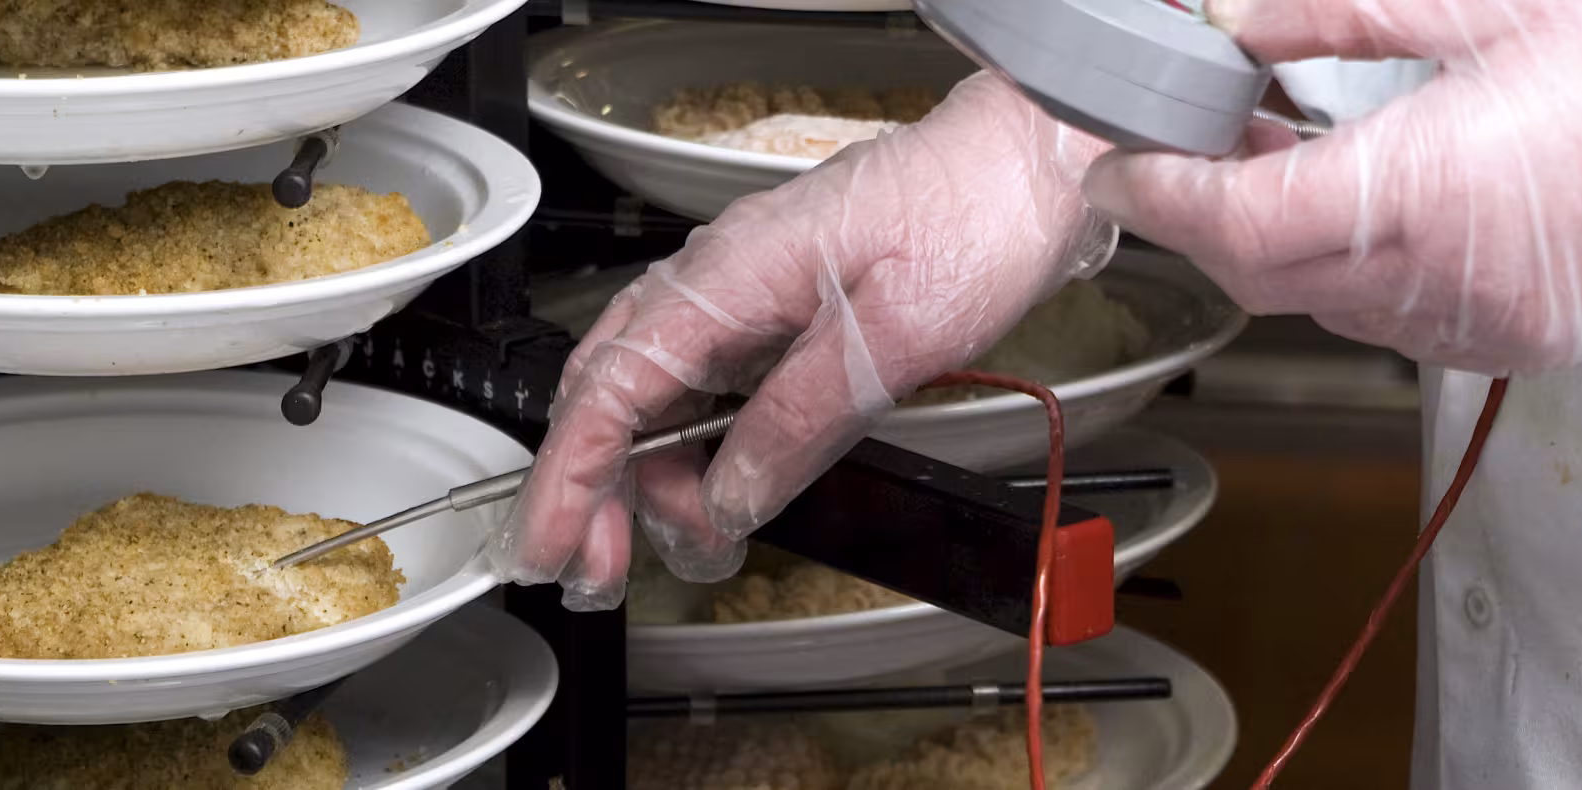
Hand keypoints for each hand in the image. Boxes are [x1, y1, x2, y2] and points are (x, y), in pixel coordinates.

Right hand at [488, 73, 1117, 609]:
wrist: (1028, 163)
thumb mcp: (891, 338)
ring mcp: (741, 291)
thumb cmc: (972, 217)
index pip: (611, 389)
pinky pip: (705, 383)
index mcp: (727, 277)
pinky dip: (695, 447)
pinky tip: (714, 489)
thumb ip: (798, 421)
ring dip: (650, 476)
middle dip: (594, 491)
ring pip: (654, 394)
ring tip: (687, 542)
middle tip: (601, 570)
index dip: (570, 478)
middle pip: (612, 395)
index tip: (553, 548)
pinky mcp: (775, 308)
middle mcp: (717, 280)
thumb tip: (728, 498)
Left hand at [1084, 0, 1581, 373]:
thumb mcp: (1482, 3)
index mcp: (1426, 193)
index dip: (1159, 198)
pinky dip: (1354, 274)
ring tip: (1271, 165)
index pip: (1238, 223)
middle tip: (1176, 156)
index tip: (1117, 171)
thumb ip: (1333, 17)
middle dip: (1203, 223)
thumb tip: (1232, 21)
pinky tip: (1364, 210)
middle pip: (1264, 278)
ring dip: (1277, 249)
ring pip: (1326, 308)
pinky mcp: (1526, 341)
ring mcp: (1488, 323)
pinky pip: (1398, 322)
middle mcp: (1445, 281)